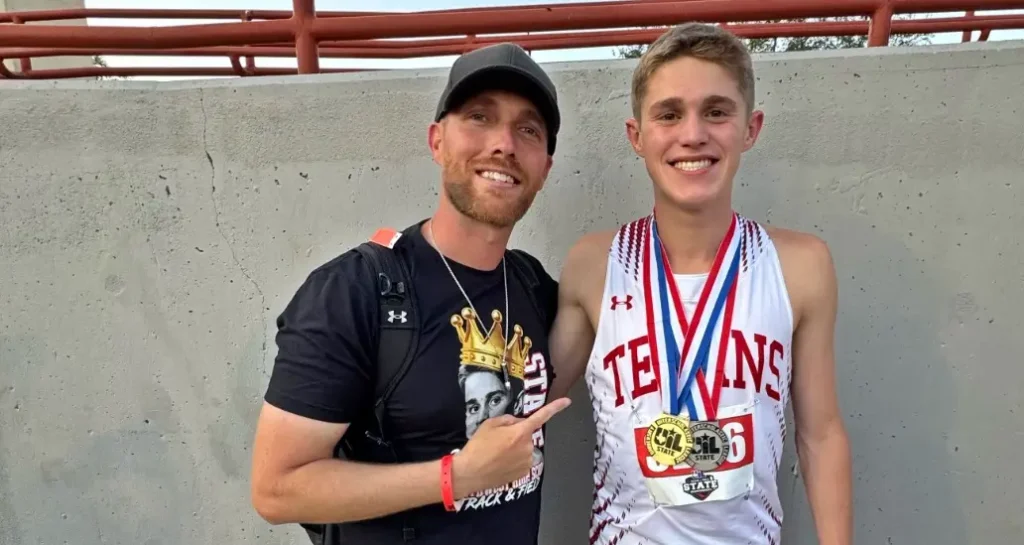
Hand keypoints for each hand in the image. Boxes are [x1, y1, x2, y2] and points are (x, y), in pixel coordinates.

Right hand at [451, 398, 570, 497]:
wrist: (470, 473)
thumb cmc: (477, 447)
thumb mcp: (489, 424)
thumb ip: (507, 420)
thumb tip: (516, 422)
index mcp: (520, 432)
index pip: (541, 416)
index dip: (555, 408)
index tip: (567, 402)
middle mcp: (528, 447)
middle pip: (526, 434)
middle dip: (516, 434)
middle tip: (498, 440)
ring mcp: (527, 461)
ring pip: (524, 448)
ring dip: (515, 448)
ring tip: (496, 453)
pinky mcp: (523, 473)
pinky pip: (522, 461)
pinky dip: (514, 460)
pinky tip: (500, 462)